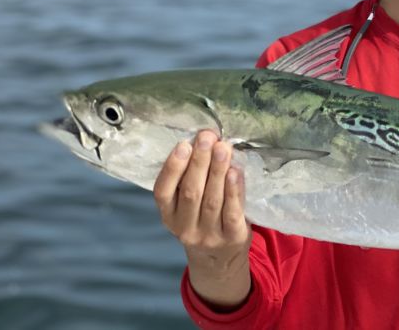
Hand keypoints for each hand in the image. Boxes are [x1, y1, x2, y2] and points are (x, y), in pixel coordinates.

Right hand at [153, 130, 251, 308]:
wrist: (219, 260)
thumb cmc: (203, 220)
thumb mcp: (186, 207)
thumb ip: (190, 180)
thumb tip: (203, 142)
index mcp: (168, 216)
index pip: (163, 192)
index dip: (172, 168)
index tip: (183, 144)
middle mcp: (184, 228)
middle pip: (191, 192)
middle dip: (199, 162)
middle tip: (207, 138)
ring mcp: (208, 235)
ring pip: (212, 200)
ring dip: (217, 171)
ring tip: (223, 148)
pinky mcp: (232, 238)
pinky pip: (232, 211)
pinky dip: (234, 190)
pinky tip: (235, 171)